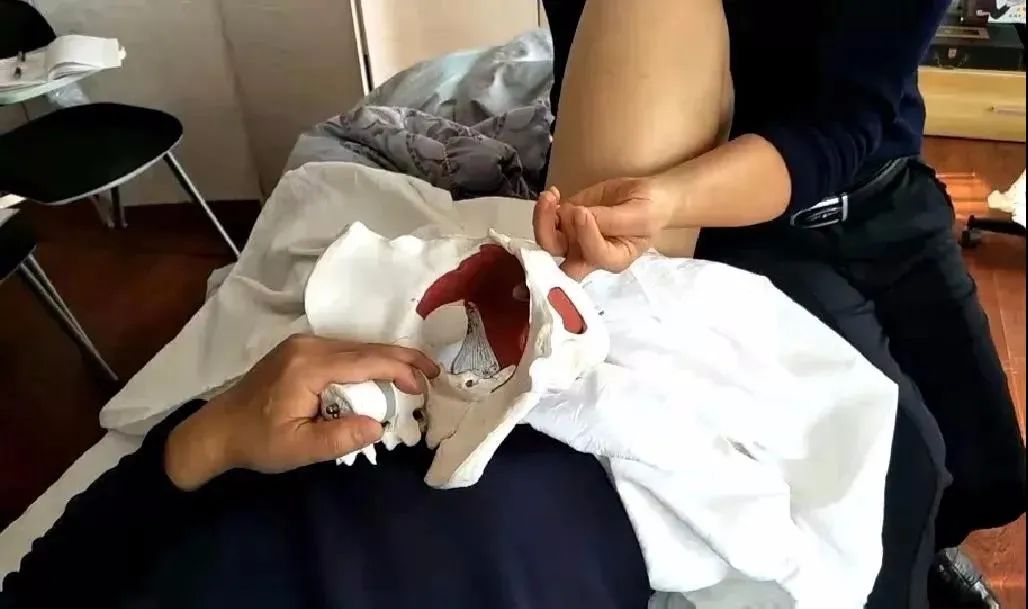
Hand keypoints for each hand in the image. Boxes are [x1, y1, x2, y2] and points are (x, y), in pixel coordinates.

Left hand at [164, 335, 439, 489]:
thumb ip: (339, 438)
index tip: (423, 385)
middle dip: (401, 358)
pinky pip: (343, 350)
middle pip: (365, 347)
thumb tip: (379, 426)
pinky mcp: (299, 350)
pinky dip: (367, 361)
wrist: (216, 430)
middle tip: (432, 372)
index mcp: (308, 366)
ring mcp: (302, 344)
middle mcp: (307, 346)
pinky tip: (381, 373)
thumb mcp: (298, 448)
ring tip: (414, 374)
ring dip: (386, 359)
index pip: (365, 361)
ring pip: (356, 346)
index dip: (399, 369)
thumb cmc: (257, 441)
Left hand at [532, 178, 670, 279]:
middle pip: (561, 257)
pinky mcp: (567, 222)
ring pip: (549, 240)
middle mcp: (589, 255)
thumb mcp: (641, 215)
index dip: (585, 235)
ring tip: (550, 196)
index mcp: (613, 259)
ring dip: (543, 219)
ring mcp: (575, 240)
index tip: (583, 210)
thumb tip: (580, 215)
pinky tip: (553, 193)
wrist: (645, 196)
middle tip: (550, 207)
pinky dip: (545, 209)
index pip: (594, 255)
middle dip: (548, 237)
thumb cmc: (649, 210)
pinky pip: (548, 222)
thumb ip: (612, 220)